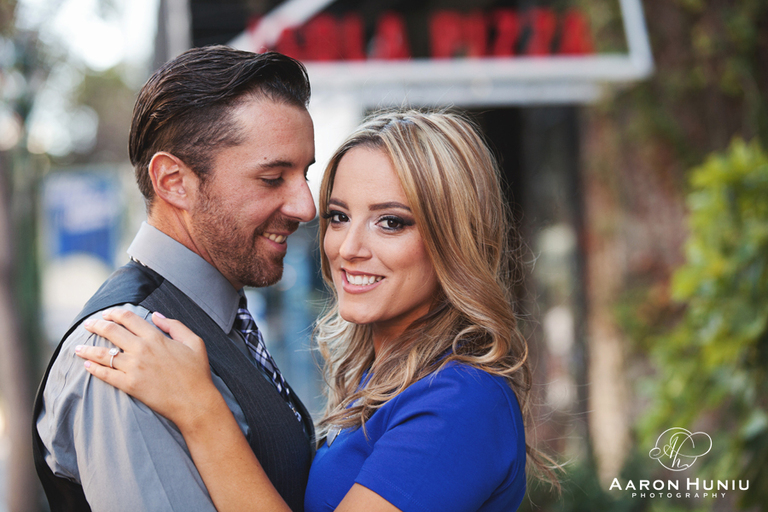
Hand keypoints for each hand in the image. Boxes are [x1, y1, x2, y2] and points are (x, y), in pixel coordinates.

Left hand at [76, 308, 219, 429]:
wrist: (195, 402)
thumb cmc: (197, 373)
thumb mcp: (194, 342)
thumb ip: (175, 325)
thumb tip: (156, 316)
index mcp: (156, 337)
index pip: (128, 318)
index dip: (115, 313)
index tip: (107, 314)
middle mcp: (142, 350)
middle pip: (111, 332)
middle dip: (96, 325)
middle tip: (88, 324)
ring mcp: (134, 368)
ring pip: (103, 354)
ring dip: (88, 348)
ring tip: (78, 347)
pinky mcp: (129, 385)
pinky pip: (106, 375)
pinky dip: (94, 369)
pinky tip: (86, 365)